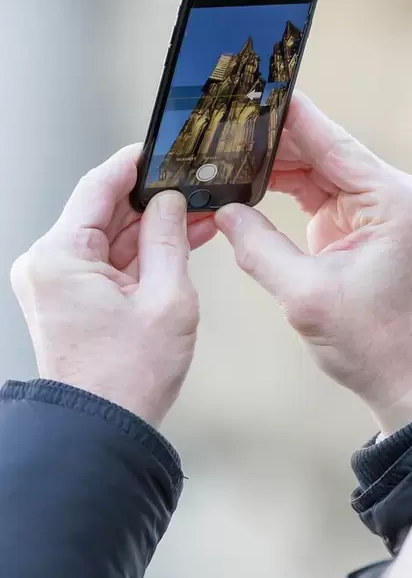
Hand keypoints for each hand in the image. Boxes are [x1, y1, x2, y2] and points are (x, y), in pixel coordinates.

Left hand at [11, 145, 215, 426]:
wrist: (103, 429)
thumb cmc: (127, 377)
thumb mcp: (166, 298)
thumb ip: (170, 239)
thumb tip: (171, 202)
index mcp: (59, 256)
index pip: (97, 186)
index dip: (134, 164)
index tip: (162, 149)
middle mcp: (48, 264)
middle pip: (104, 211)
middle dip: (152, 201)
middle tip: (193, 187)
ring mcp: (56, 282)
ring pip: (110, 237)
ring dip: (151, 229)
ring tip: (197, 218)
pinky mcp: (69, 298)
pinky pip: (108, 262)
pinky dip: (141, 254)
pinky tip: (177, 243)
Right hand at [215, 95, 411, 434]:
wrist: (403, 376)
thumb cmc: (369, 342)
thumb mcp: (305, 295)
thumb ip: (259, 247)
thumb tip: (223, 211)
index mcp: (390, 200)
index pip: (331, 141)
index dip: (287, 115)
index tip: (250, 89)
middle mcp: (390, 195)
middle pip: (322, 149)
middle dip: (271, 140)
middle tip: (222, 126)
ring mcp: (377, 208)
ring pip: (317, 168)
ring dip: (274, 165)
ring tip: (226, 153)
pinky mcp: (361, 224)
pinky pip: (318, 192)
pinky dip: (284, 188)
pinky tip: (249, 182)